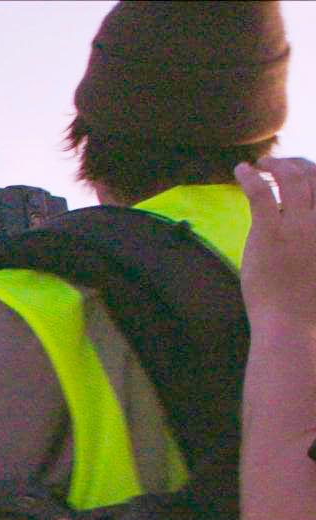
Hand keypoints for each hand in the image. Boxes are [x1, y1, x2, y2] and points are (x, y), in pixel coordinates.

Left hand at [236, 157, 315, 328]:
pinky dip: (251, 176)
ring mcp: (300, 225)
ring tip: (263, 162)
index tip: (309, 174)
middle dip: (301, 164)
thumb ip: (314, 241)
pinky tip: (241, 170)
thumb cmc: (309, 306)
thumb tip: (303, 226)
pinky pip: (260, 192)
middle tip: (282, 163)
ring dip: (278, 164)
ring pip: (293, 178)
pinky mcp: (270, 233)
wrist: (293, 325)